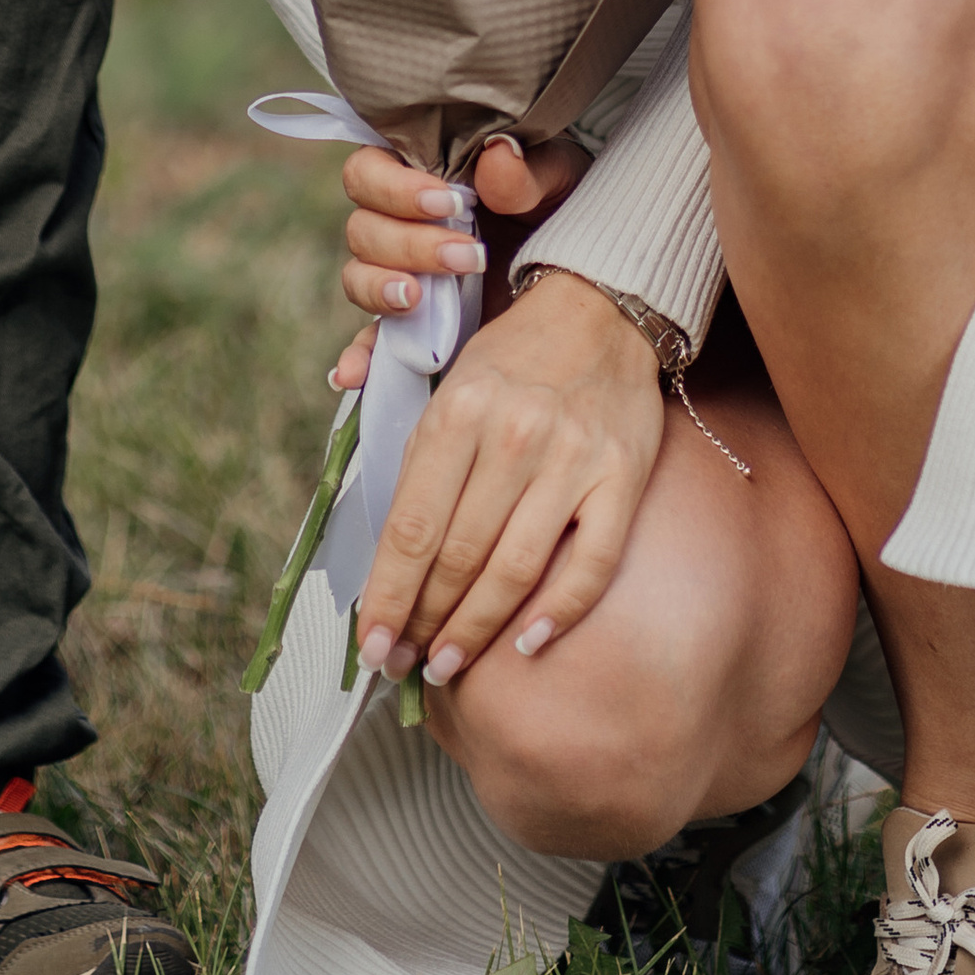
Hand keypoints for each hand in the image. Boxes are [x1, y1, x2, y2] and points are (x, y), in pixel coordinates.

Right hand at [329, 133, 587, 394]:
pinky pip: (369, 344)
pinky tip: (355, 373)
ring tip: (420, 300)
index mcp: (419, 176)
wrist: (581, 266)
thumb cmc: (558, 204)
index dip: (395, 187)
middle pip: (362, 229)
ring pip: (358, 279)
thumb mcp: (555, 180)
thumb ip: (525, 173)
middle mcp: (398, 225)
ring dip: (384, 289)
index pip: (369, 171)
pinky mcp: (413, 326)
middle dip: (409, 244)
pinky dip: (358, 358)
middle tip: (468, 257)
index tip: (448, 202)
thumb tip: (497, 157)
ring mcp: (401, 277)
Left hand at [353, 270, 663, 686]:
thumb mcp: (442, 377)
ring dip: (476, 629)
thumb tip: (353, 477)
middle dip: (423, 622)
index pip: (411, 528)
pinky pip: (591, 564)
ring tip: (447, 663)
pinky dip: (557, 612)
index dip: (386, 598)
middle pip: (458, 557)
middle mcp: (514, 436)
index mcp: (457, 411)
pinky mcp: (621, 477)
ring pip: (515, 570)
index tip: (369, 645)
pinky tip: (526, 643)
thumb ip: (399, 432)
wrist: (600, 311)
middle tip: (403, 663)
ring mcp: (572, 459)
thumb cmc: (509, 358)